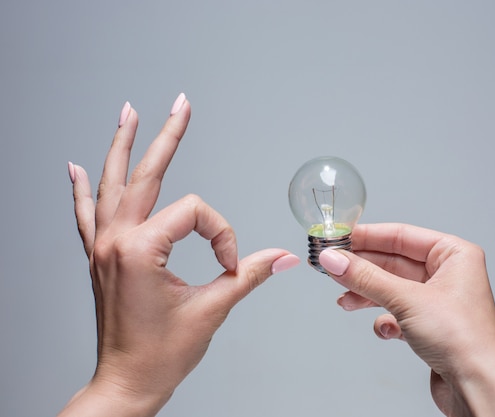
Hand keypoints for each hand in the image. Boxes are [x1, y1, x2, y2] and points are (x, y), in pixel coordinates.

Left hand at [59, 94, 299, 416]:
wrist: (126, 383)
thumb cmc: (161, 354)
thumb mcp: (210, 310)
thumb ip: (248, 275)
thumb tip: (283, 258)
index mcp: (141, 249)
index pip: (195, 213)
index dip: (222, 235)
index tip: (229, 267)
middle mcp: (116, 241)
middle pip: (145, 174)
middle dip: (167, 136)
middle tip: (180, 104)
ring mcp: (103, 247)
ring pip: (109, 184)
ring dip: (120, 147)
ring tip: (127, 113)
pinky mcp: (100, 258)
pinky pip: (86, 215)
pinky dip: (81, 189)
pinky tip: (77, 167)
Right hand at [319, 223, 494, 416]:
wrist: (476, 386)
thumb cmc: (462, 338)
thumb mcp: (406, 299)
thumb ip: (365, 277)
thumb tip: (334, 259)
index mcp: (454, 254)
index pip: (401, 236)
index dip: (366, 237)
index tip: (338, 240)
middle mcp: (449, 274)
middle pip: (393, 263)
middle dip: (362, 270)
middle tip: (332, 268)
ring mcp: (439, 301)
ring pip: (392, 289)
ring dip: (367, 295)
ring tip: (345, 302)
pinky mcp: (430, 326)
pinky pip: (398, 313)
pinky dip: (386, 320)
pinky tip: (386, 331)